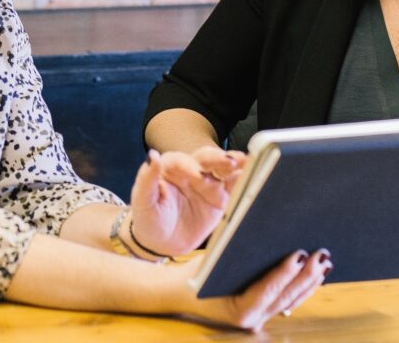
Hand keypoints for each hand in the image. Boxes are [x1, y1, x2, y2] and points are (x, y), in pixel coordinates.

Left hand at [128, 147, 246, 257]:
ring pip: (223, 169)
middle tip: (230, 162)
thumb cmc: (149, 220)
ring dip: (235, 164)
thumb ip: (147, 179)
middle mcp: (191, 171)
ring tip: (247, 162)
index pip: (181, 160)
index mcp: (170, 168)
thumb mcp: (143, 202)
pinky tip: (256, 175)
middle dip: (218, 159)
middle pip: (206, 159)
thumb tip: (152, 155)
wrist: (162, 243)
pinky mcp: (221, 197)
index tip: (197, 176)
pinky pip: (234, 186)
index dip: (189, 166)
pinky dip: (245, 180)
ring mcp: (208, 183)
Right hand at [169, 249, 329, 330]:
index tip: (300, 255)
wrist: (182, 292)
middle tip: (321, 255)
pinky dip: (302, 287)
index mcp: (238, 310)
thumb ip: (236, 252)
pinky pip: (288, 301)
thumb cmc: (196, 273)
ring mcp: (260, 318)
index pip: (267, 290)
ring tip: (324, 262)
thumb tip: (263, 232)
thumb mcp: (212, 260)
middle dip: (306, 275)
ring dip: (310, 282)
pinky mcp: (264, 312)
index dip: (285, 273)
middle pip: (285, 297)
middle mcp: (252, 319)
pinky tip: (315, 274)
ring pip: (291, 301)